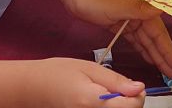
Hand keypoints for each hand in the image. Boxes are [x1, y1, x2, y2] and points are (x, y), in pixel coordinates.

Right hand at [25, 58, 147, 107]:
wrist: (32, 89)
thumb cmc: (57, 74)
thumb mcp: (88, 68)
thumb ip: (115, 80)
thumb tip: (139, 88)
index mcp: (93, 102)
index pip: (131, 107)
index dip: (137, 95)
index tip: (132, 86)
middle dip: (129, 103)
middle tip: (120, 89)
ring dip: (119, 107)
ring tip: (107, 95)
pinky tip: (101, 103)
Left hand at [56, 0, 171, 78]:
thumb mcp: (115, 5)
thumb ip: (138, 9)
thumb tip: (161, 9)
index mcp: (141, 5)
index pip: (158, 32)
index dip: (167, 49)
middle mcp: (139, 12)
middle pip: (154, 37)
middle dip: (164, 55)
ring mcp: (129, 19)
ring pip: (146, 40)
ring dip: (155, 55)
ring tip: (165, 70)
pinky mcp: (120, 24)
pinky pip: (135, 39)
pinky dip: (142, 49)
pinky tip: (149, 58)